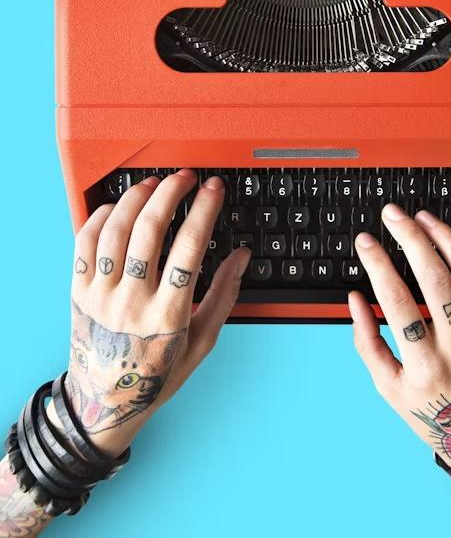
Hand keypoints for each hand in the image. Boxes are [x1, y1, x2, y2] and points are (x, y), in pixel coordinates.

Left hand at [49, 170, 248, 456]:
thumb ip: (223, 295)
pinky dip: (101, 216)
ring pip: (116, 230)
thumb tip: (242, 256)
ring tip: (154, 184)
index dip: (204, 210)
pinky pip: (84, 242)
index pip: (189, 248)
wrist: (104, 403)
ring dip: (137, 198)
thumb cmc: (156, 374)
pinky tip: (119, 206)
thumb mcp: (201, 342)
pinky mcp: (78, 291)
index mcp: (167, 315)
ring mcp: (101, 295)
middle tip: (185, 177)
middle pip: (150, 230)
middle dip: (171, 193)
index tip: (213, 189)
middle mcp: (132, 301)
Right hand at [349, 206, 450, 471]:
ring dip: (447, 238)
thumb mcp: (389, 388)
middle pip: (436, 279)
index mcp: (426, 367)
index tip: (365, 242)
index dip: (377, 264)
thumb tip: (354, 299)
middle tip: (393, 215)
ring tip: (425, 219)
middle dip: (410, 238)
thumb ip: (367, 343)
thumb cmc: (435, 413)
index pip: (396, 302)